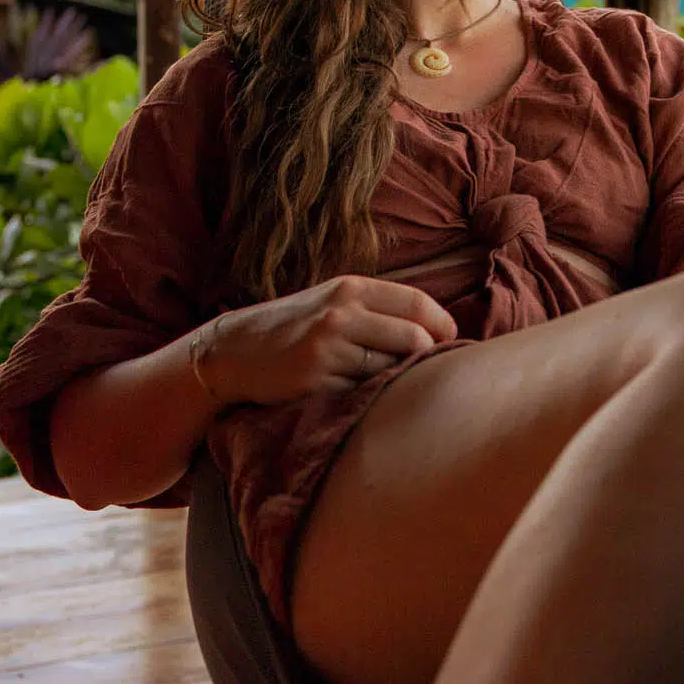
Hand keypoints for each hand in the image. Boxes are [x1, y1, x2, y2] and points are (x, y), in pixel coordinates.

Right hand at [203, 275, 457, 407]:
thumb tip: (437, 329)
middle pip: (415, 337)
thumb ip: (377, 308)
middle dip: (428, 357)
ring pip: (392, 367)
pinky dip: (368, 395)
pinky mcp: (315, 379)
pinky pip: (363, 391)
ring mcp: (328, 346)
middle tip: (427, 371)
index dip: (443, 326)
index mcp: (351, 288)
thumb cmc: (295, 328)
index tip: (449, 343)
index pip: (418, 303)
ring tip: (385, 381)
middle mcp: (342, 312)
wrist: (234, 352)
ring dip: (397, 378)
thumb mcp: (334, 301)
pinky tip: (355, 393)